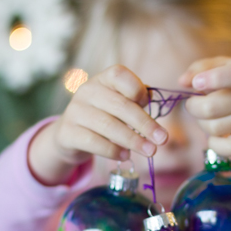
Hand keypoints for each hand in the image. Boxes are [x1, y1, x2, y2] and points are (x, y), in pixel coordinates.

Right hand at [28, 65, 167, 184]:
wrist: (70, 136)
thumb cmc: (103, 116)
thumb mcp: (118, 104)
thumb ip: (135, 99)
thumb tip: (152, 97)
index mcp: (102, 80)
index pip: (119, 74)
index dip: (137, 88)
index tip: (149, 103)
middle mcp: (87, 91)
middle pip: (120, 105)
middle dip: (145, 124)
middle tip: (163, 140)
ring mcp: (75, 111)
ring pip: (108, 126)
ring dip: (133, 140)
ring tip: (150, 151)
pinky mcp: (68, 133)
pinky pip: (94, 142)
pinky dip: (113, 150)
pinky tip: (126, 155)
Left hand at [179, 57, 230, 159]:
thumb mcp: (223, 66)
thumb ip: (200, 68)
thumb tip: (182, 82)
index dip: (212, 79)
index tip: (196, 83)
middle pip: (210, 108)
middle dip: (193, 107)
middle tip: (195, 103)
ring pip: (214, 128)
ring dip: (202, 124)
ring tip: (209, 117)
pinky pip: (227, 148)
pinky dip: (214, 144)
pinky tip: (216, 135)